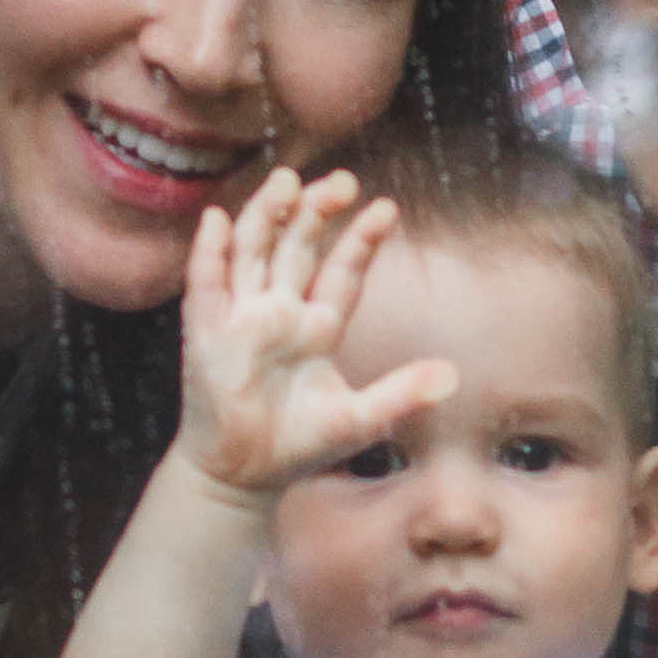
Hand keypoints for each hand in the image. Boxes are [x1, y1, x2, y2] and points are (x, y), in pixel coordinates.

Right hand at [180, 166, 454, 499]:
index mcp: (318, 326)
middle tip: (342, 180)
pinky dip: (209, 253)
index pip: (342, 272)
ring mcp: (241, 318)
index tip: (387, 208)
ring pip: (253, 252)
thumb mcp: (360, 420)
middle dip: (317, 213)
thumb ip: (402, 394)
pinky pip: (205, 284)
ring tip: (288, 182)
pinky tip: (217, 221)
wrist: (242, 476)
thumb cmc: (299, 447)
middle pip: (298, 248)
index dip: (361, 240)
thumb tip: (452, 377)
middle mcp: (280, 312)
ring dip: (267, 216)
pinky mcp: (206, 333)